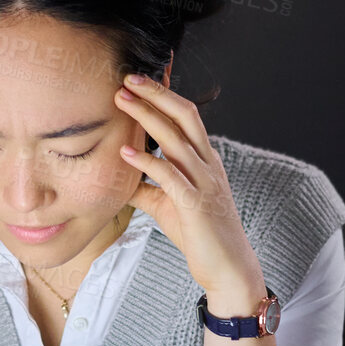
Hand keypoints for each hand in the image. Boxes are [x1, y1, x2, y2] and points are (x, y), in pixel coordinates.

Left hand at [113, 73, 264, 303]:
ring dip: (146, 116)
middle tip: (127, 77)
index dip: (165, 94)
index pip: (186, 116)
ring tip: (121, 99)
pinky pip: (170, 176)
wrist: (228, 268)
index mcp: (204, 160)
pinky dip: (147, 162)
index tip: (140, 78)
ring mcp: (204, 182)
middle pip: (184, 115)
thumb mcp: (167, 205)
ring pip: (177, 138)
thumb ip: (146, 187)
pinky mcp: (196, 204)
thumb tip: (116, 177)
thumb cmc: (199, 234)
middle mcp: (207, 164)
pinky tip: (125, 152)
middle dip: (156, 92)